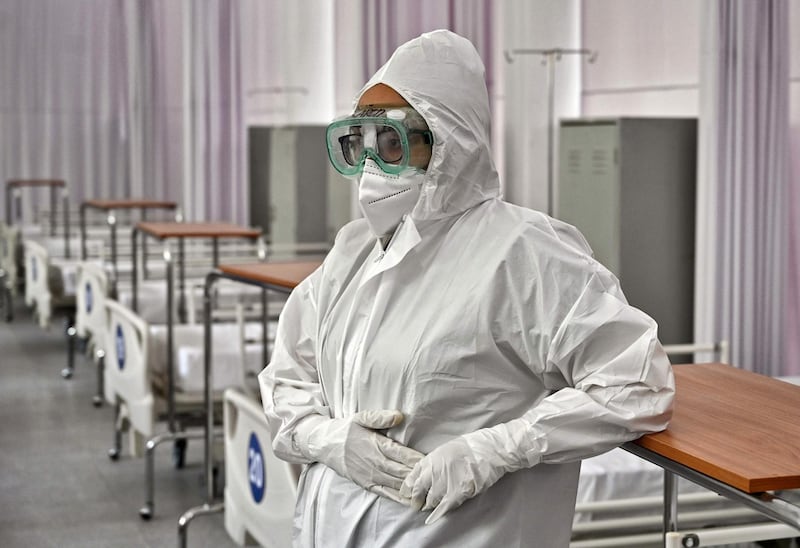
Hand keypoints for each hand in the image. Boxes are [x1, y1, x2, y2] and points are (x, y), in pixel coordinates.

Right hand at [300, 409, 423, 504]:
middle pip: (402, 471)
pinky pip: (387, 493)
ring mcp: (371, 476)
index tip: (432, 461)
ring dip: (413, 488)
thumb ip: (380, 417)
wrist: (325, 445)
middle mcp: (375, 462)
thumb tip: (399, 416)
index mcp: (376, 445)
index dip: (417, 459)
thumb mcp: (361, 417)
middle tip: (437, 478)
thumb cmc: (346, 430)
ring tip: (431, 492)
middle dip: (420, 475)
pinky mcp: (367, 485)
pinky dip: (400, 498)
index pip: (401, 453)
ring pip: (397, 484)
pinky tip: (413, 501)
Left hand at [400, 433, 508, 523]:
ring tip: (429, 507)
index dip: (408, 488)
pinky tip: (432, 519)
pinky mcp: (456, 493)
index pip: (412, 477)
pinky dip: (437, 514)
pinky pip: (443, 507)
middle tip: (416, 505)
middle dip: (416, 500)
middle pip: (419, 492)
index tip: (406, 494)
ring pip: (431, 501)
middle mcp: (433, 472)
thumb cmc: (470, 447)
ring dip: (430, 505)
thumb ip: (434, 463)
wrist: (488, 449)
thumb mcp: (446, 449)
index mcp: (430, 459)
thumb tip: (427, 474)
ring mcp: (444, 483)